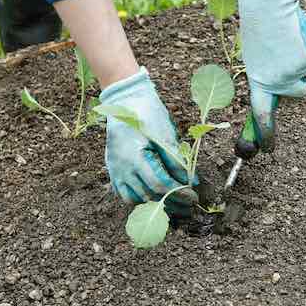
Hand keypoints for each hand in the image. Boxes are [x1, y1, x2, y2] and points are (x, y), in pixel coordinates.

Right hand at [99, 67, 196, 213]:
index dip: (179, 194)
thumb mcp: (165, 133)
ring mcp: (115, 169)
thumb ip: (176, 159)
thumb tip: (191, 180)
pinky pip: (123, 193)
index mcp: (136, 157)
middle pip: (149, 196)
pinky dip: (138, 198)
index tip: (193, 197)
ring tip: (172, 203)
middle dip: (172, 202)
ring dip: (154, 204)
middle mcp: (122, 167)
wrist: (124, 99)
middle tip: (188, 205)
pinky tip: (152, 197)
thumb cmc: (147, 112)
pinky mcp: (112, 169)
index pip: (160, 185)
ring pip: (134, 199)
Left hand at [238, 0, 305, 151]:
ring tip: (287, 36)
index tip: (267, 149)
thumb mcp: (256, 55)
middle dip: (298, 76)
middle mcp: (277, 81)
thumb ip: (266, 73)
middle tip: (287, 55)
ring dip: (302, 54)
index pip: (261, 115)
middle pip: (299, 90)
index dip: (266, 134)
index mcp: (259, 81)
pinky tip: (296, 30)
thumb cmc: (260, 26)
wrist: (269, 3)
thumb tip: (275, 87)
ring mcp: (294, 71)